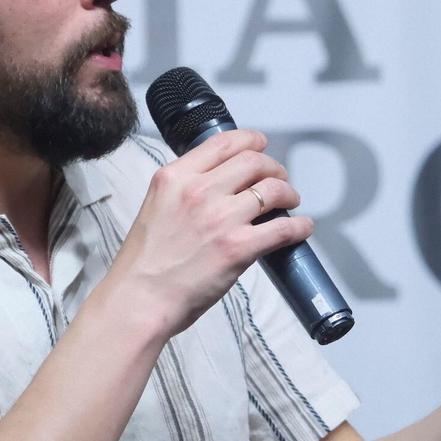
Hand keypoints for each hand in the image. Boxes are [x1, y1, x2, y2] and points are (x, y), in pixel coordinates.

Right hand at [106, 129, 313, 339]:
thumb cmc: (144, 264)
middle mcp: (199, 190)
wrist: (139, 299)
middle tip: (280, 177)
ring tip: (291, 201)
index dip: (251, 140)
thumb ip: (183, 191)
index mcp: (175, 177)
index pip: (223, 143)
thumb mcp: (156, 207)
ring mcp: (221, 218)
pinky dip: (299, 226)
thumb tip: (217, 186)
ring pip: (272, 189)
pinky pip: (283, 228)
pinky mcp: (238, 247)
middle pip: (254, 162)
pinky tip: (301, 227)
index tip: (260, 145)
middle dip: (274, 167)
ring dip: (288, 193)